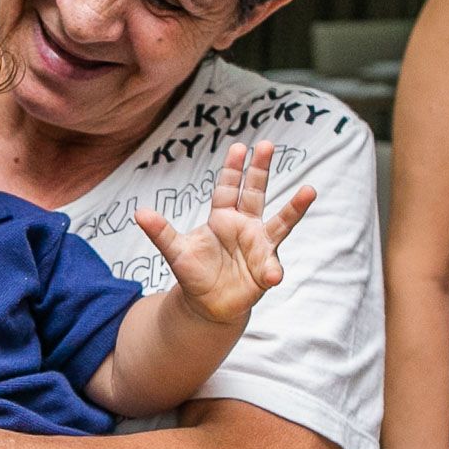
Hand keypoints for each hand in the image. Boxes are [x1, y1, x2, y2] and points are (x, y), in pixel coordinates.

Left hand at [136, 141, 316, 323]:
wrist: (208, 304)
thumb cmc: (194, 273)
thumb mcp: (176, 252)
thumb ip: (161, 233)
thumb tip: (139, 213)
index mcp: (222, 217)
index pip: (228, 188)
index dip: (233, 169)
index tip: (239, 146)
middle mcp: (245, 225)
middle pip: (255, 193)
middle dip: (260, 169)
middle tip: (266, 144)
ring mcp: (259, 245)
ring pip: (280, 222)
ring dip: (294, 208)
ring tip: (309, 190)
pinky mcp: (266, 268)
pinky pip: (271, 267)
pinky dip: (271, 271)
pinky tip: (270, 276)